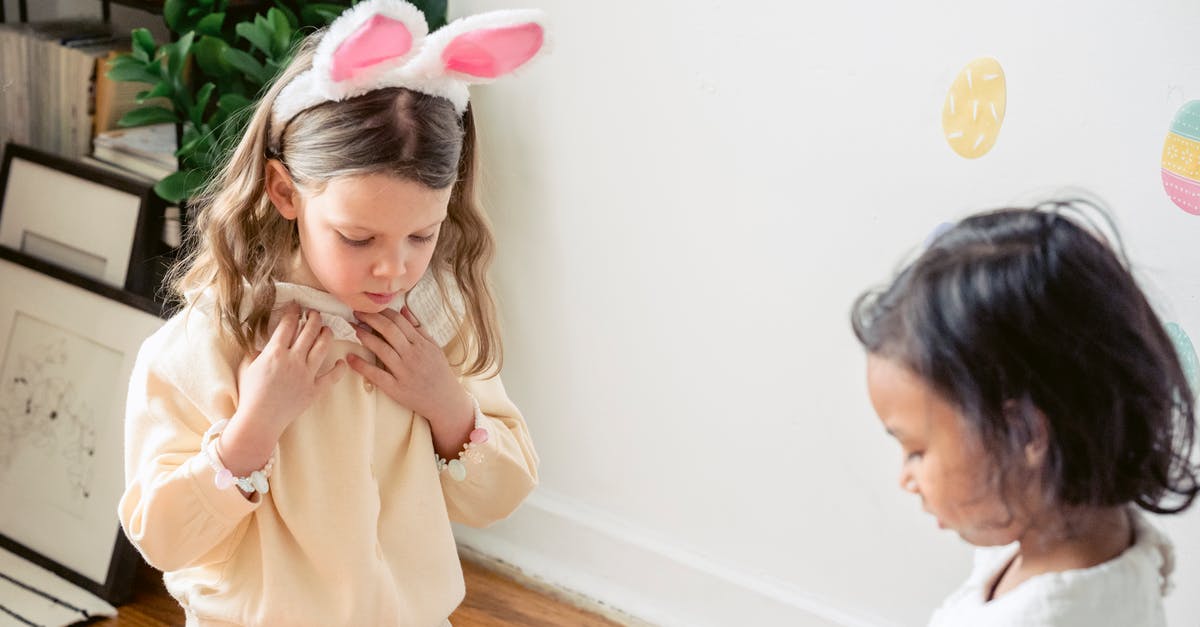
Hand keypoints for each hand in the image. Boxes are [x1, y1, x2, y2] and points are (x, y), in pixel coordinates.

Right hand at [222, 302, 346, 473]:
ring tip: (326, 329)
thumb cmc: (249, 394)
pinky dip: (339, 368)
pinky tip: (341, 361)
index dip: (293, 312)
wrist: (259, 420)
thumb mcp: (247, 366)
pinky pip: (332, 377)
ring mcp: (306, 375)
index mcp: (275, 353)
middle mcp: (293, 360)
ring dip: (326, 334)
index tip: (297, 306)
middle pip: (309, 331)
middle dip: (314, 318)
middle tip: (315, 313)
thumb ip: (257, 351)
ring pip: (322, 347)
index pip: (288, 325)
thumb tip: (265, 341)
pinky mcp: (314, 390)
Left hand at [348, 307, 473, 457]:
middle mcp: (413, 356)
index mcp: (422, 344)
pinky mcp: (396, 388)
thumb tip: (404, 310)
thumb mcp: (434, 347)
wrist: (446, 401)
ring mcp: (404, 372)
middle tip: (356, 312)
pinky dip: (362, 366)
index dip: (383, 312)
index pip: (400, 322)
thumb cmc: (439, 372)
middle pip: (389, 331)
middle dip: (371, 319)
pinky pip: (377, 375)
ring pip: (382, 350)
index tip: (370, 308)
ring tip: (353, 329)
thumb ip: (419, 329)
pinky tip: (350, 358)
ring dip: (365, 337)